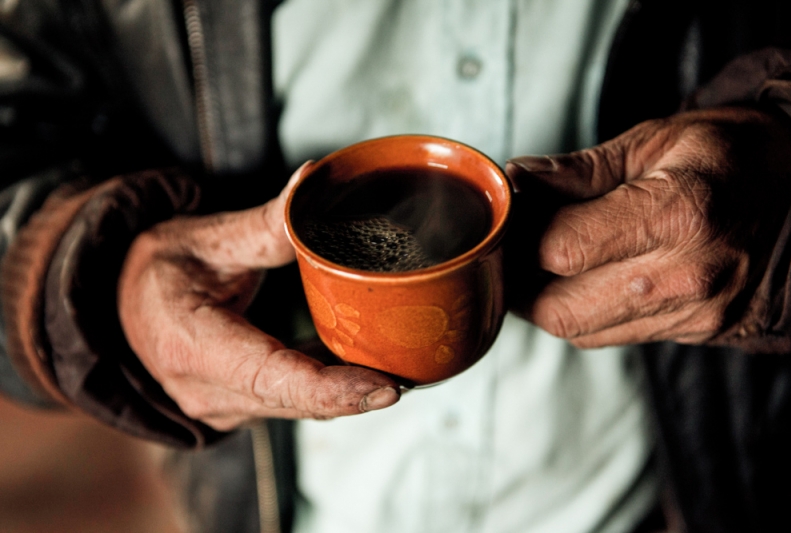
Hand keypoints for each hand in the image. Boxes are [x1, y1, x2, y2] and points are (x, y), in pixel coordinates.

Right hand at [118, 163, 399, 430]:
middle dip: (355, 394)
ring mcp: (221, 405)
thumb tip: (314, 181)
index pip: (272, 379)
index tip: (386, 388)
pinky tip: (365, 370)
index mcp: (192, 345)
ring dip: (346, 393)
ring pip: (296, 406)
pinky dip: (328, 388)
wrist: (119, 304)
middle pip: (295, 400)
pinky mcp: (237, 405)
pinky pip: (290, 401)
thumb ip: (265, 223)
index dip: (332, 390)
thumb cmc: (157, 268)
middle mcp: (206, 390)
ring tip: (401, 370)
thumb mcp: (207, 236)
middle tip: (413, 374)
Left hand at [505, 106, 790, 347]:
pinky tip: (590, 279)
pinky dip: (589, 312)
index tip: (515, 219)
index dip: (522, 237)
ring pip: (583, 332)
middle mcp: (686, 274)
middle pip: (561, 310)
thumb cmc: (733, 155)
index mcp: (677, 213)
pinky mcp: (698, 331)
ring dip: (551, 301)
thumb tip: (519, 180)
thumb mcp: (659, 140)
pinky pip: (616, 335)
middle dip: (524, 283)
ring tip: (550, 263)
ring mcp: (695, 312)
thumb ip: (582, 170)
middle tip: (519, 250)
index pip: (561, 250)